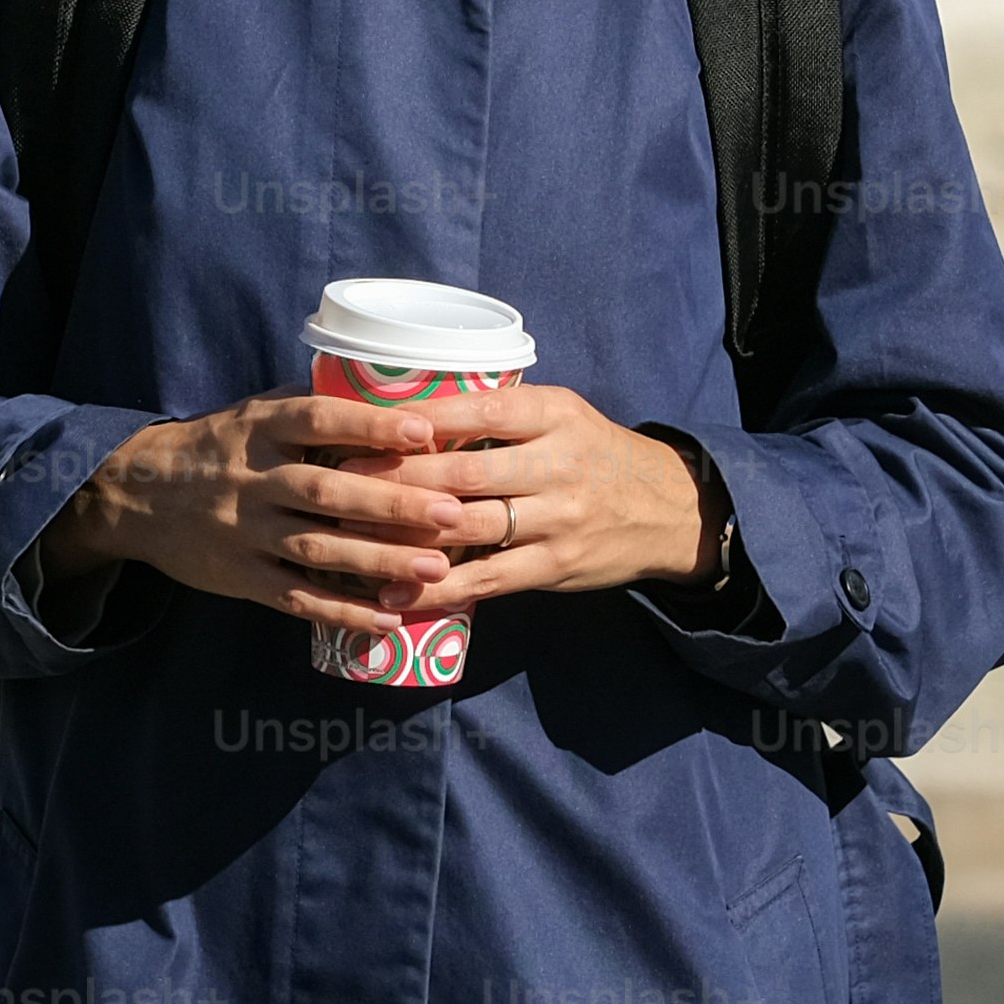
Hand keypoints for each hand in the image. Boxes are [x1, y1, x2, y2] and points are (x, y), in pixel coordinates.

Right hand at [34, 395, 471, 638]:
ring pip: (318, 548)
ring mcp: (246, 531)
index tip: (425, 430)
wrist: (136, 495)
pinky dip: (342, 609)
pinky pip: (296, 596)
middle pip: (327, 491)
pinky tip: (387, 616)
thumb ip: (309, 407)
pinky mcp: (241, 576)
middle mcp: (253, 479)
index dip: (371, 424)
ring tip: (436, 568)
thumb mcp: (252, 413)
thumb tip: (387, 390)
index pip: (318, 420)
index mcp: (259, 428)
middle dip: (393, 504)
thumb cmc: (217, 447)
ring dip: (380, 560)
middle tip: (452, 513)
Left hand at [366, 383, 710, 607]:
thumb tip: (409, 413)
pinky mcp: (554, 566)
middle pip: (462, 472)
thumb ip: (500, 415)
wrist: (668, 510)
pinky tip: (394, 591)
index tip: (359, 428)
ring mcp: (557, 519)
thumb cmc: (595, 455)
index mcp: (553, 413)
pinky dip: (436, 588)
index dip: (414, 424)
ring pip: (467, 527)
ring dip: (403, 535)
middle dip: (394, 480)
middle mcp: (557, 463)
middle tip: (335, 482)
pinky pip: (486, 579)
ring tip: (349, 535)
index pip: (474, 413)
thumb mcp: (560, 416)